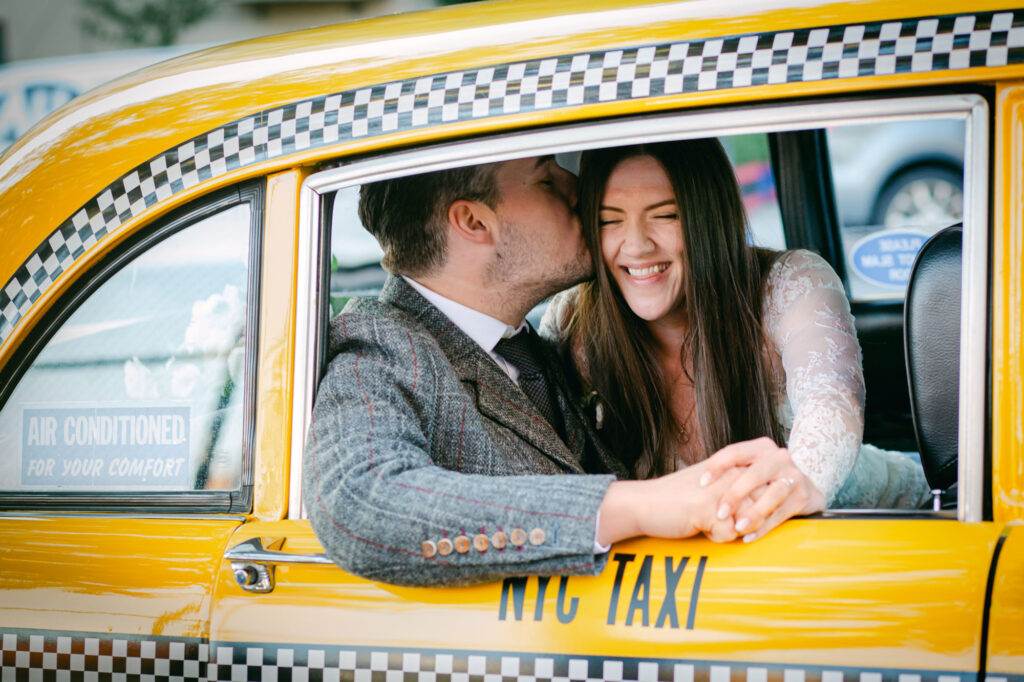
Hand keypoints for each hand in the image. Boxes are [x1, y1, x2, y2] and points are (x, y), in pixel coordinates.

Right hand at [596, 438, 784, 544]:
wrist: (644, 503)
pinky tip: (699, 526)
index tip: (730, 509)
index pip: (771, 490)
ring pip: (750, 521)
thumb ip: (741, 486)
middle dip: (748, 521)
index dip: (759, 508)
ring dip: (731, 528)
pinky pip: (731, 534)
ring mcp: (723, 490)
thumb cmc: (678, 497)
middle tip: (716, 516)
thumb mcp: (714, 483)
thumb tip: (771, 503)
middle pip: (764, 507)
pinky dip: (717, 537)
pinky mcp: (710, 509)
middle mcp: (732, 473)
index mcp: (735, 464)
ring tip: (708, 519)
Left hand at [700, 437, 825, 541]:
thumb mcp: (750, 469)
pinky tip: (749, 537)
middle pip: (755, 474)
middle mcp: (779, 458)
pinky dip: (764, 526)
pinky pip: (782, 513)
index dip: (716, 466)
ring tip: (737, 528)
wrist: (806, 488)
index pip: (735, 452)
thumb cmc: (767, 480)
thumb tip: (694, 484)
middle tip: (719, 513)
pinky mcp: (804, 496)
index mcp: (761, 448)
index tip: (701, 483)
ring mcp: (794, 476)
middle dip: (735, 494)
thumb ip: (730, 472)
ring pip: (772, 494)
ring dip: (753, 513)